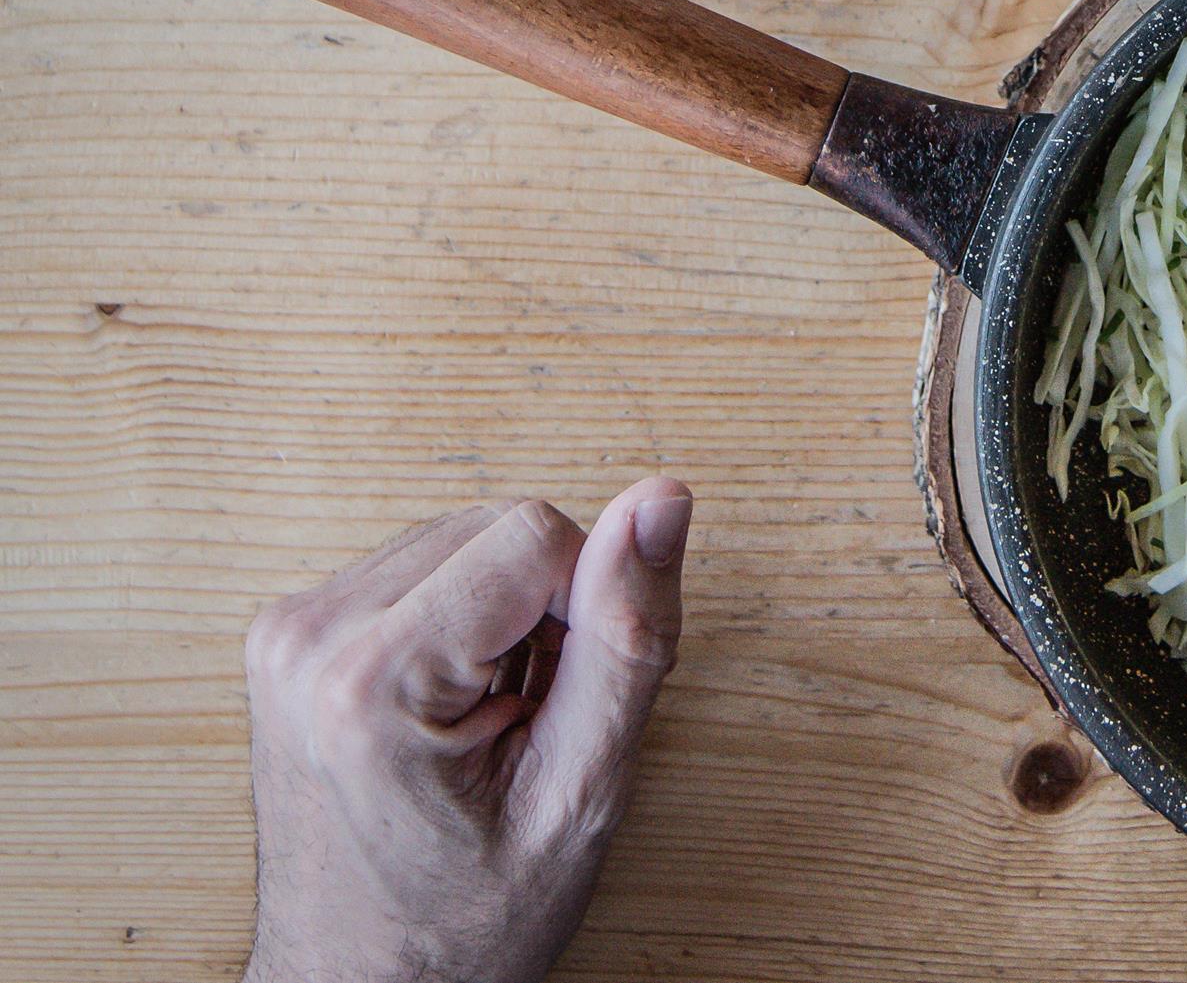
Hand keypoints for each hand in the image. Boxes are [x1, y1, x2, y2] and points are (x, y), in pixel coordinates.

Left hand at [240, 478, 692, 982]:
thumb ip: (627, 637)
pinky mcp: (291, 629)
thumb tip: (662, 500)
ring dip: (508, 614)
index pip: (535, 534)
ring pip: (465, 539)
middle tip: (536, 720)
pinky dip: (464, 620)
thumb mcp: (579, 794)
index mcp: (372, 679)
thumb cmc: (464, 922)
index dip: (589, 607)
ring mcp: (287, 630)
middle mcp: (308, 636)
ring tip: (497, 721)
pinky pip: (422, 566)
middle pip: (498, 528)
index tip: (567, 703)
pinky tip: (461, 705)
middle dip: (547, 610)